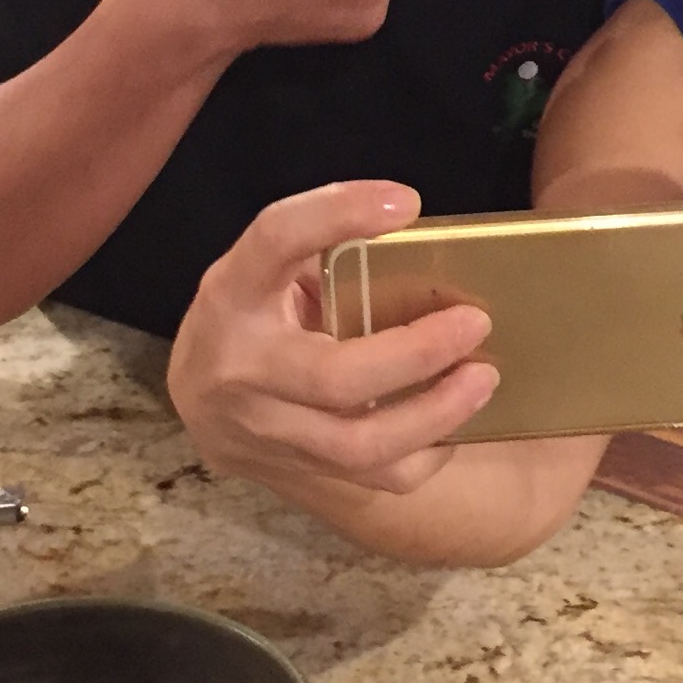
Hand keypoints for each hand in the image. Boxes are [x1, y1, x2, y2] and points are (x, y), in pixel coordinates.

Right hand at [166, 182, 497, 496]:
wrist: (199, 401)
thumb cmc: (251, 314)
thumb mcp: (267, 267)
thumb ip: (321, 243)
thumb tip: (411, 226)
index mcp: (232, 295)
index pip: (275, 242)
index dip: (337, 214)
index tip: (405, 203)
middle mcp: (241, 369)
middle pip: (334, 376)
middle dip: (417, 352)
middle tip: (475, 323)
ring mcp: (267, 433)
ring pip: (358, 444)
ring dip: (435, 414)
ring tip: (483, 378)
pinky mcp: (296, 473)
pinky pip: (376, 479)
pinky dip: (426, 453)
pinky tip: (453, 421)